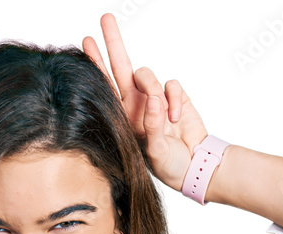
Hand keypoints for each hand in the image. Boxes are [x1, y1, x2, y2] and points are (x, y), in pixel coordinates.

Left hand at [82, 13, 207, 192]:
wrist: (195, 165)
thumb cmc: (169, 165)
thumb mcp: (155, 152)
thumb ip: (152, 127)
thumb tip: (154, 101)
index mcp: (124, 118)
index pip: (106, 87)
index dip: (96, 65)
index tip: (87, 41)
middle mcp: (136, 105)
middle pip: (121, 67)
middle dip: (113, 42)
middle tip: (105, 18)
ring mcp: (155, 99)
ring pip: (147, 75)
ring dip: (153, 89)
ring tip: (164, 116)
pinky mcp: (175, 96)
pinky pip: (170, 84)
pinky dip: (174, 99)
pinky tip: (176, 118)